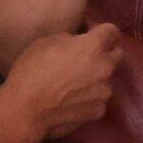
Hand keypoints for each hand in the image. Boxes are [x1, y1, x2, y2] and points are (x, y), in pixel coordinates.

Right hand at [3, 23, 122, 141]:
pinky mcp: (100, 111)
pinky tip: (72, 101)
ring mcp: (105, 92)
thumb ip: (72, 40)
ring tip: (74, 84)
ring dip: (97, 77)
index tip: (90, 36)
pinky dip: (90, 97)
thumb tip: (80, 43)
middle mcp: (106, 68)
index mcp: (93, 47)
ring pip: (107, 78)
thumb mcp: (47, 42)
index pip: (112, 31)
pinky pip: (99, 98)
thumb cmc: (31, 71)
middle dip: (104, 53)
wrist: (25, 111)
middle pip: (117, 54)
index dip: (101, 31)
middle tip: (84, 59)